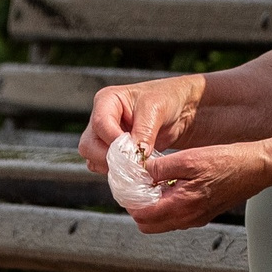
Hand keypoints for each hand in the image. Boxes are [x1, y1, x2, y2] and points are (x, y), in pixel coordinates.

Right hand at [79, 76, 203, 173]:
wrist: (181, 109)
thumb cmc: (168, 99)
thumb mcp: (156, 109)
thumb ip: (144, 132)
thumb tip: (135, 156)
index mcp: (107, 100)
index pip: (100, 125)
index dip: (115, 141)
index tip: (134, 152)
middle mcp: (101, 118)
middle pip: (89, 146)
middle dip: (110, 158)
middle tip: (135, 163)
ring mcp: (105, 137)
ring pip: (93, 159)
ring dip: (114, 167)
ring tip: (139, 166)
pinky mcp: (114, 152)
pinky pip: (105, 167)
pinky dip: (118, 173)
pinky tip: (137, 169)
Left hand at [123, 140, 271, 232]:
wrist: (258, 167)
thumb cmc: (228, 162)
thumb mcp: (189, 158)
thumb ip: (161, 167)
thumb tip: (141, 171)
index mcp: (182, 206)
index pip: (142, 216)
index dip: (130, 200)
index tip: (127, 183)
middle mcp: (188, 218)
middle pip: (148, 225)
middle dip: (138, 207)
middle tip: (137, 184)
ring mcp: (197, 218)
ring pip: (161, 222)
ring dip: (152, 206)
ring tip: (153, 182)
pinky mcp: (203, 214)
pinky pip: (176, 216)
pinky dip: (167, 204)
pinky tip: (171, 184)